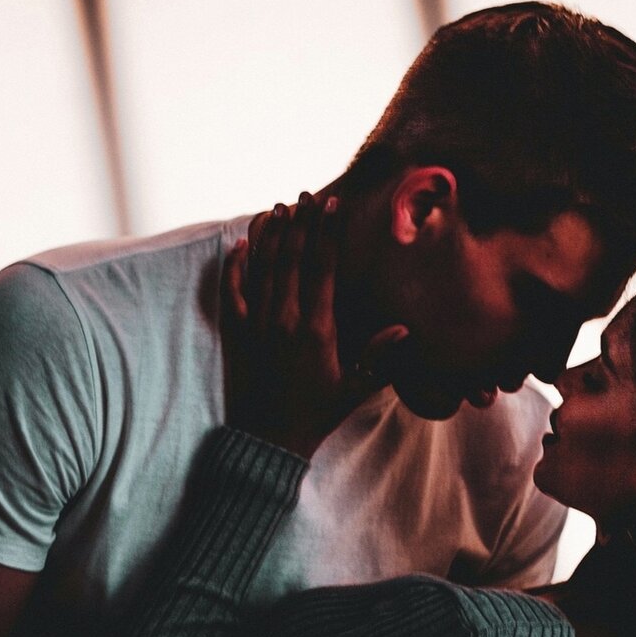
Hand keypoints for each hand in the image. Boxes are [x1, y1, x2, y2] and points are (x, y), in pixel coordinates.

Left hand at [221, 193, 369, 458]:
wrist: (267, 440)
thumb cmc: (315, 415)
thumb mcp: (354, 388)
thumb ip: (378, 357)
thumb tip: (403, 329)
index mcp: (316, 329)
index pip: (322, 269)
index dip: (328, 234)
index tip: (333, 206)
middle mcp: (283, 320)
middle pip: (292, 259)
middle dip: (302, 224)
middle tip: (308, 196)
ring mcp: (256, 324)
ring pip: (263, 268)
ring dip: (272, 235)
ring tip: (280, 208)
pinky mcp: (236, 334)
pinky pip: (232, 291)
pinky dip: (235, 265)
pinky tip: (240, 244)